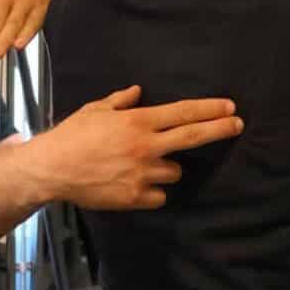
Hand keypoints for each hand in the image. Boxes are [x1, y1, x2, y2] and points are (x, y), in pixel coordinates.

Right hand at [33, 85, 243, 210]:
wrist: (52, 169)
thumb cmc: (72, 135)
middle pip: (192, 137)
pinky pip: (159, 194)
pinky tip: (135, 184)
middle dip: (219, 129)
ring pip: (175, 171)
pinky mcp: (136, 197)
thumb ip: (120, 101)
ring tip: (143, 165)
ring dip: (167, 167)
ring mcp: (143, 173)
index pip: (183, 112)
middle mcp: (146, 146)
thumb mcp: (95, 110)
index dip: (209, 109)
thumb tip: (138, 93)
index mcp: (137, 121)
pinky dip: (152, 190)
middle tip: (237, 124)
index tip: (229, 107)